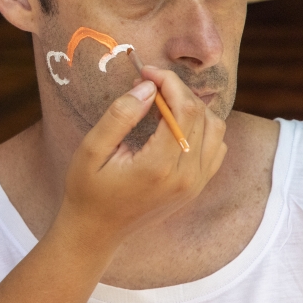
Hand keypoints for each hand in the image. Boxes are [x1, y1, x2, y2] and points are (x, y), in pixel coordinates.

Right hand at [56, 67, 226, 249]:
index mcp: (159, 166)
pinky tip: (174, 125)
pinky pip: (215, 147)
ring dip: (192, 107)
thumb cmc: (87, 189)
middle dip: (177, 89)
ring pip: (215, 128)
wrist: (96, 231)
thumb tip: (148, 87)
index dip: (168, 81)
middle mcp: (186, 177)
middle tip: (149, 82)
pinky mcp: (196, 188)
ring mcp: (195, 184)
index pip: (183, 109)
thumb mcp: (92, 149)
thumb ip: (120, 115)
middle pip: (201, 114)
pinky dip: (201, 128)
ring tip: (162, 103)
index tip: (146, 71)